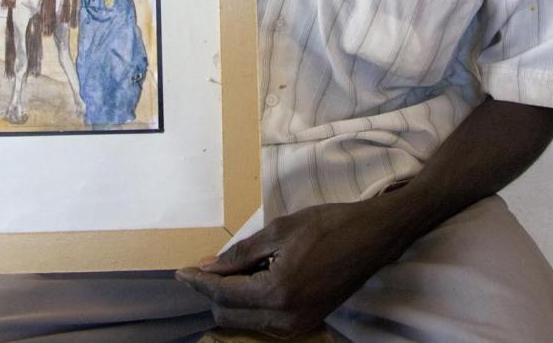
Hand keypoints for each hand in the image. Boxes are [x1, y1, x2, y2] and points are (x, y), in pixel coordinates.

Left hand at [175, 197, 411, 335]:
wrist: (373, 238)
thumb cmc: (329, 226)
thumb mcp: (280, 231)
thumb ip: (241, 253)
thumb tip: (208, 266)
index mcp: (276, 293)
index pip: (223, 294)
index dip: (198, 282)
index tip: (179, 272)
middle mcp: (285, 319)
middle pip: (230, 315)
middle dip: (210, 293)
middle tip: (197, 270)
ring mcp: (297, 326)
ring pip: (246, 322)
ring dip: (229, 301)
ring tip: (221, 273)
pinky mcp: (306, 323)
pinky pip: (265, 322)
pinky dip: (249, 306)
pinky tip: (247, 283)